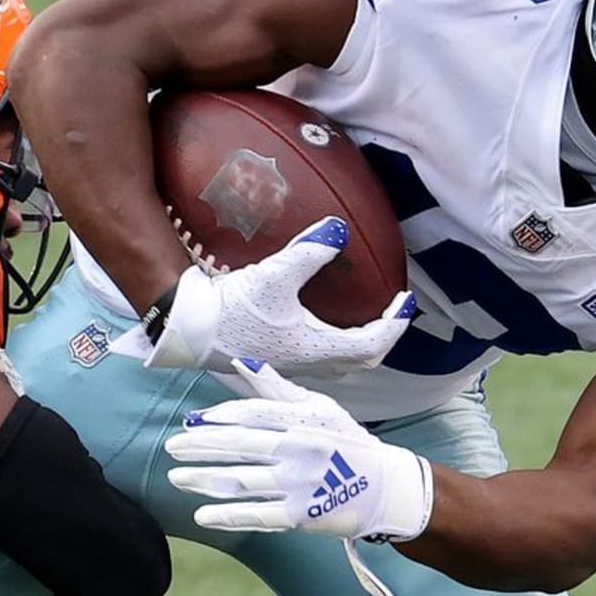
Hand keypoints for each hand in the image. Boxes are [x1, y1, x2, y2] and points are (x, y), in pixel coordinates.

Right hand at [111, 216, 415, 375]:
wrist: (189, 330)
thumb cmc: (232, 309)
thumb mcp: (273, 276)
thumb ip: (309, 252)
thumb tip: (338, 229)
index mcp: (316, 350)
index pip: (373, 343)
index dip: (395, 323)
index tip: (405, 301)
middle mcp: (309, 364)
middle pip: (363, 360)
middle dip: (384, 337)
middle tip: (392, 311)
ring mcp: (293, 365)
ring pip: (341, 362)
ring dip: (361, 343)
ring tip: (367, 317)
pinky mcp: (277, 359)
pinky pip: (321, 357)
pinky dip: (336, 342)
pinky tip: (326, 322)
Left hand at [166, 358, 433, 541]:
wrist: (386, 487)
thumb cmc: (348, 444)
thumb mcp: (320, 409)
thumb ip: (278, 390)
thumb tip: (241, 365)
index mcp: (305, 418)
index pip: (252, 414)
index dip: (219, 418)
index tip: (194, 422)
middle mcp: (300, 448)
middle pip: (240, 445)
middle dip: (201, 446)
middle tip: (172, 446)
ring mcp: (300, 482)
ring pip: (241, 480)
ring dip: (203, 479)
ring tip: (176, 477)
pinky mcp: (301, 515)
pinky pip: (256, 515)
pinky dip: (227, 516)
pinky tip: (202, 515)